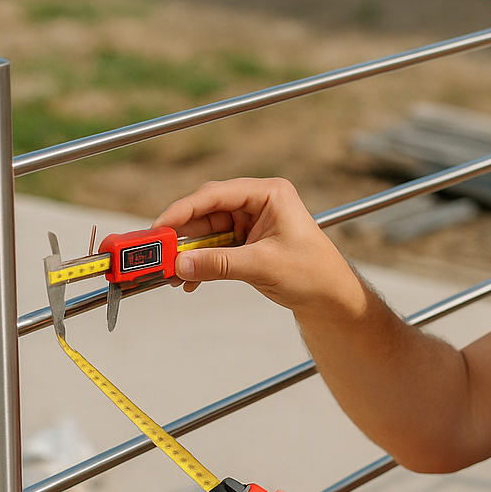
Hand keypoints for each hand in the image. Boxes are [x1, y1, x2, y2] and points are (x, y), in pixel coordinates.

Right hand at [153, 177, 362, 315]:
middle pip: (207, 211)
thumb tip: (180, 264)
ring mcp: (251, 223)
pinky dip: (201, 263)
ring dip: (189, 252)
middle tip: (160, 252)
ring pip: (206, 231)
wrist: (330, 298)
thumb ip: (219, 264)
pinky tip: (190, 279)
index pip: (217, 194)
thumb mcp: (263, 266)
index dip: (184, 209)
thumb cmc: (313, 273)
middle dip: (183, 234)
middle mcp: (258, 203)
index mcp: (269, 194)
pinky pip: (214, 248)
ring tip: (171, 273)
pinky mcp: (246, 242)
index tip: (161, 227)